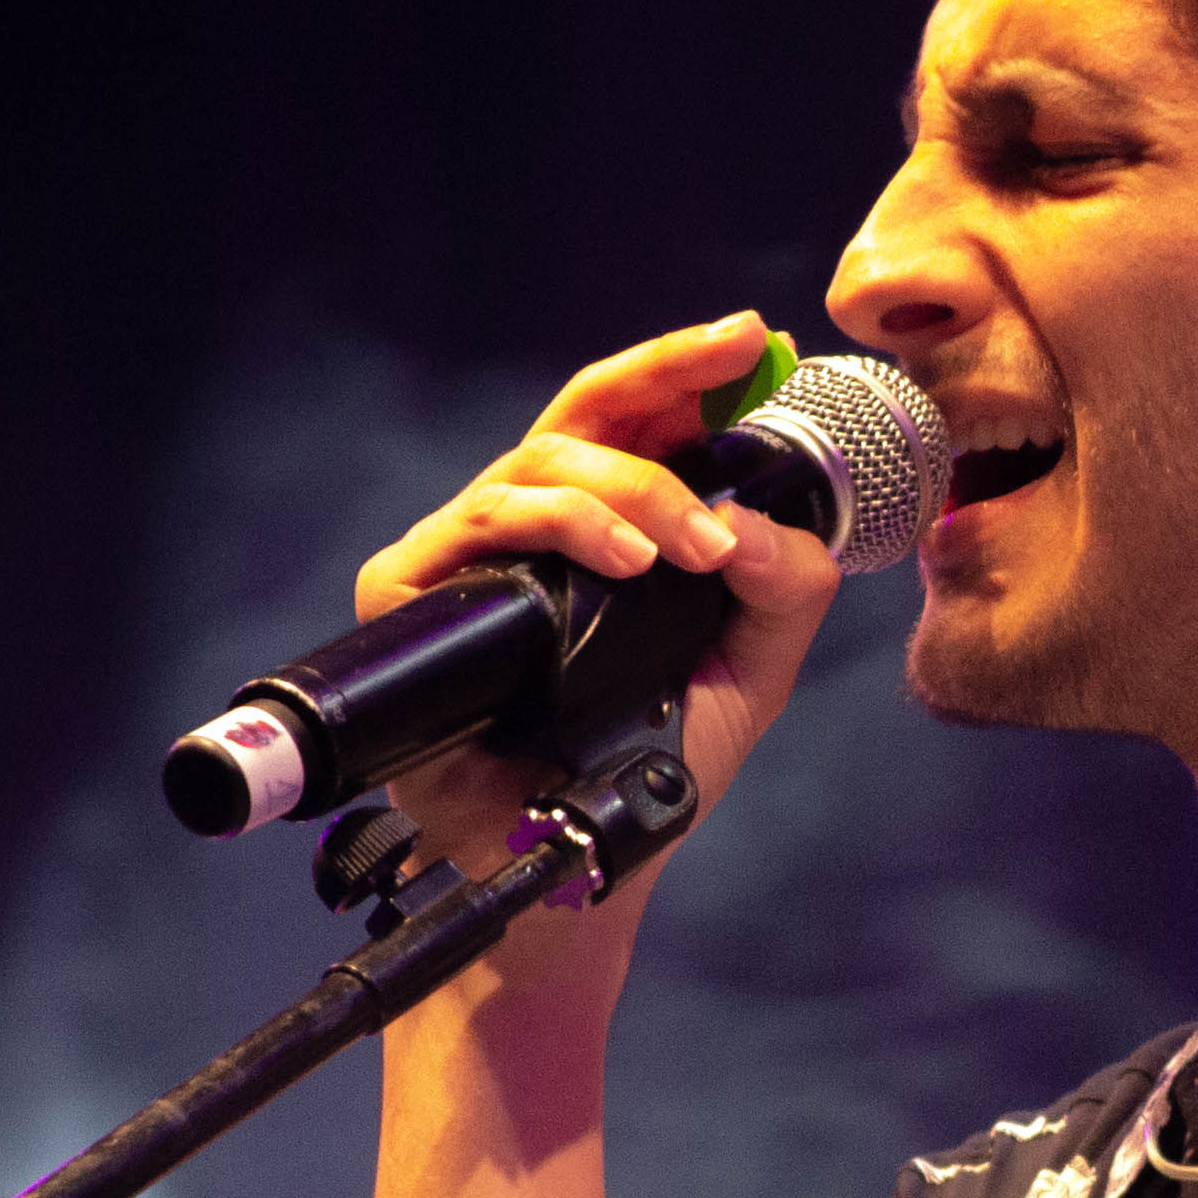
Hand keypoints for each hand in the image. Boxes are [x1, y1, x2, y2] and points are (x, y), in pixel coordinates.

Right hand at [356, 312, 843, 894]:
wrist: (588, 860)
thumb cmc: (656, 763)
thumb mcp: (752, 669)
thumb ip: (785, 589)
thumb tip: (762, 519)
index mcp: (607, 528)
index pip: (638, 424)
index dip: (686, 370)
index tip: (749, 337)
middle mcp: (532, 527)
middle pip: (584, 414)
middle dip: (663, 379)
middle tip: (733, 371)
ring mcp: (468, 554)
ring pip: (540, 465)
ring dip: (629, 489)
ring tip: (689, 546)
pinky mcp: (412, 590)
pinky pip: (481, 521)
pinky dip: (559, 527)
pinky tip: (624, 561)